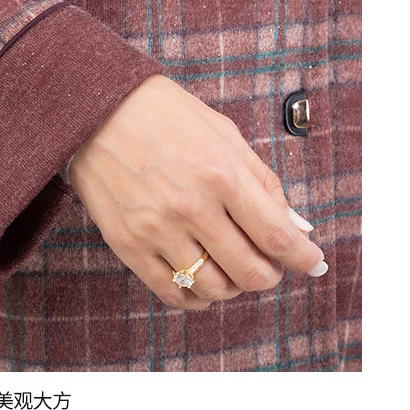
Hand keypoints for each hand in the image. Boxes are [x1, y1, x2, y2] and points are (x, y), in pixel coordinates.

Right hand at [69, 74, 326, 309]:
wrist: (98, 112)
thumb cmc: (166, 117)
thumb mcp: (224, 135)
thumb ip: (263, 183)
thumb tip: (294, 226)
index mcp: (221, 173)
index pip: (276, 236)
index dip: (303, 258)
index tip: (311, 263)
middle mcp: (190, 206)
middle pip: (250, 271)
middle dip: (269, 275)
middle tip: (268, 264)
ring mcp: (156, 229)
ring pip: (213, 288)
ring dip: (233, 286)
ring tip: (230, 269)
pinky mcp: (127, 243)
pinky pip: (171, 292)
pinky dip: (194, 297)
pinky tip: (199, 282)